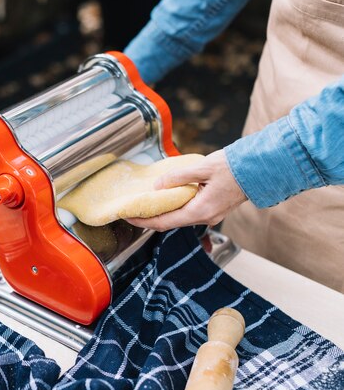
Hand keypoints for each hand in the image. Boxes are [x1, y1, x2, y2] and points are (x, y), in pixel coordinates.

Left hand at [127, 150, 246, 230]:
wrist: (261, 168)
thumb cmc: (235, 166)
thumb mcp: (202, 167)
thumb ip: (178, 177)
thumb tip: (158, 185)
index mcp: (201, 210)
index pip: (165, 222)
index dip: (144, 221)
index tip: (129, 217)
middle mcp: (205, 217)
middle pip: (170, 223)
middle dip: (150, 218)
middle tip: (132, 210)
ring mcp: (211, 215)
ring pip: (180, 218)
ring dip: (163, 213)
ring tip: (146, 204)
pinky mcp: (214, 209)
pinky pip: (189, 212)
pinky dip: (175, 208)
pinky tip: (167, 199)